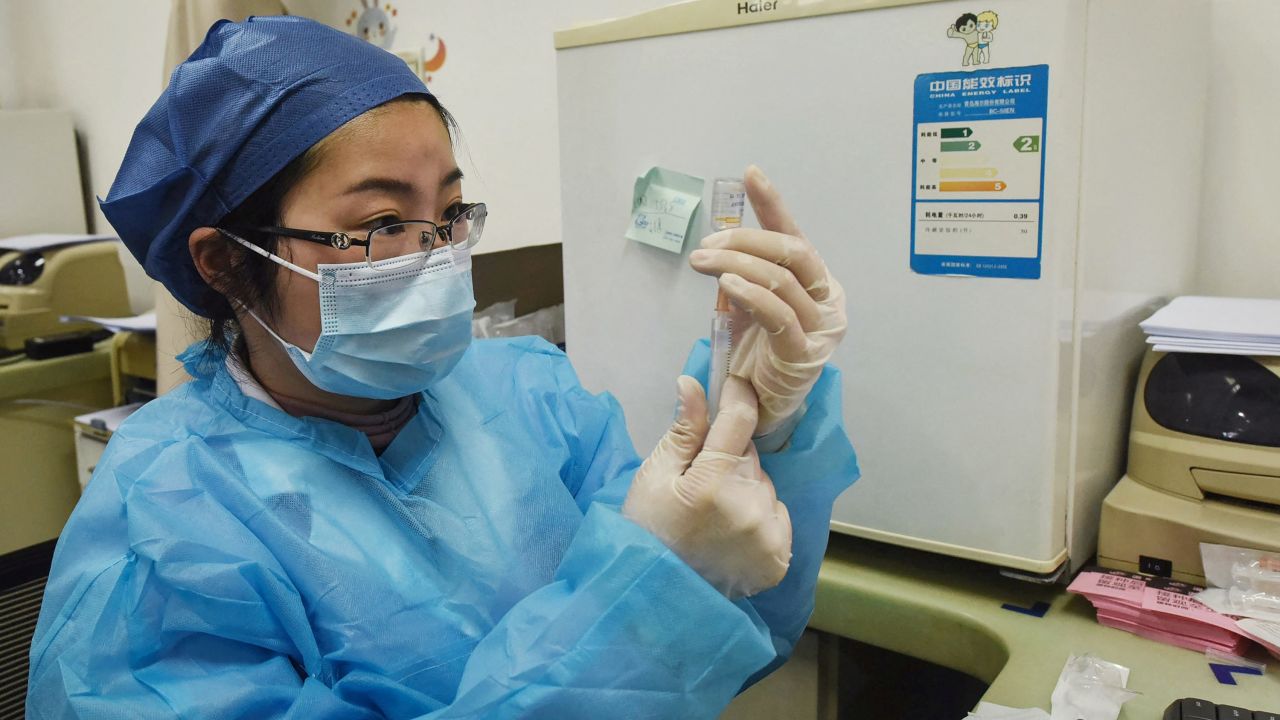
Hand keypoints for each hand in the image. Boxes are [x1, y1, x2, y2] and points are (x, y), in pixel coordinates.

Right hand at [622, 375, 791, 599]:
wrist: (655, 594)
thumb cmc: (648, 530)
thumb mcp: (654, 476)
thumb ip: (683, 431)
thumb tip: (693, 383)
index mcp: (713, 483)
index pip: (740, 419)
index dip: (738, 395)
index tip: (734, 383)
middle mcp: (749, 507)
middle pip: (750, 456)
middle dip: (729, 459)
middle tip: (701, 482)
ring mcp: (768, 535)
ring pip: (764, 485)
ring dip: (746, 489)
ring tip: (714, 515)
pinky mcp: (779, 558)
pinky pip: (777, 514)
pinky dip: (760, 517)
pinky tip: (733, 534)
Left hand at [689, 165, 846, 435]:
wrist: (765, 409)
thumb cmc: (760, 355)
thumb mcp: (749, 305)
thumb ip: (744, 275)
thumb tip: (719, 246)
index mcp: (818, 282)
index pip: (794, 236)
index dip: (772, 205)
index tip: (749, 175)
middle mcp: (827, 299)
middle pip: (791, 253)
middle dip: (745, 240)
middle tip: (707, 244)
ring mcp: (820, 327)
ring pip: (780, 280)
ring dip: (736, 265)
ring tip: (703, 261)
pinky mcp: (803, 354)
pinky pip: (778, 315)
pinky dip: (751, 294)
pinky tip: (727, 285)